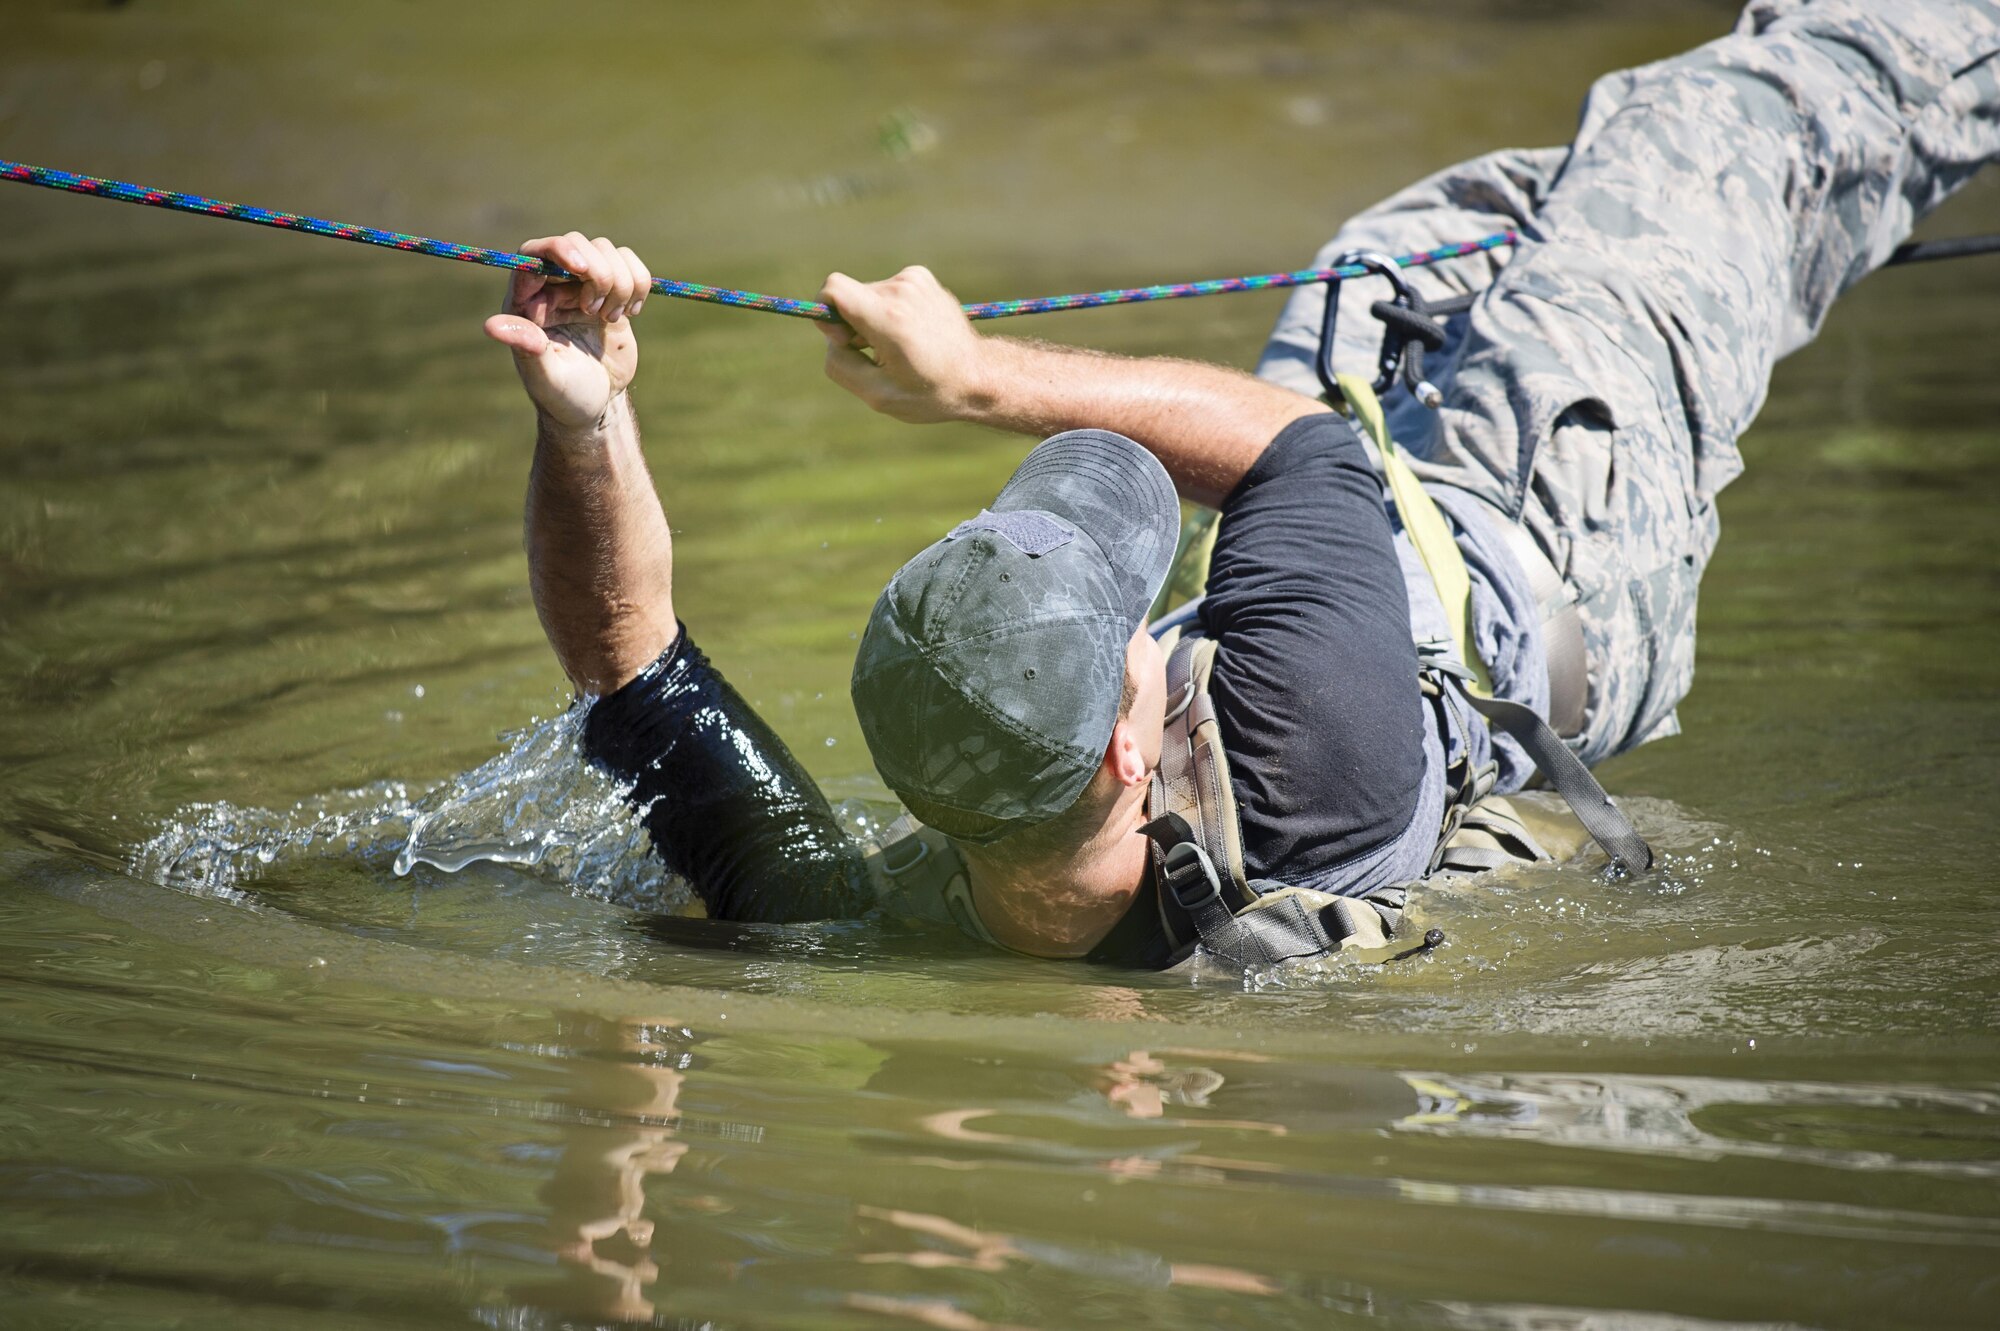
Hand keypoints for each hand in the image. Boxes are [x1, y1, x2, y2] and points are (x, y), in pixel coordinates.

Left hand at [485, 233, 652, 431]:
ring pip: (607, 251)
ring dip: (620, 283)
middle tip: (595, 313)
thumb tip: (492, 326)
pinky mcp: (613, 291)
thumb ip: (526, 348)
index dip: (560, 250)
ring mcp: (584, 285)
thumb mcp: (545, 377)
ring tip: (611, 319)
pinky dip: (639, 283)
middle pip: (577, 243)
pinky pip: (629, 263)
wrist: (596, 405)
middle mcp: (553, 286)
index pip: (536, 253)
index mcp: (526, 300)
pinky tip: (631, 313)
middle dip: (598, 274)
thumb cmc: (563, 396)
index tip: (581, 268)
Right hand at [817, 265, 992, 423]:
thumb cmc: (928, 393)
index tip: (844, 340)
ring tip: (899, 347)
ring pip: (866, 294)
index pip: (833, 288)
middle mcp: (902, 290)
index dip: (826, 313)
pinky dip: (888, 311)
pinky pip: (885, 290)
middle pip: (849, 296)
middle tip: (879, 354)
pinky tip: (910, 333)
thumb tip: (830, 335)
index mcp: (889, 319)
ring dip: (872, 320)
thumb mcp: (876, 395)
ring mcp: (914, 279)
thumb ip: (840, 363)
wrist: (978, 377)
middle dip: (851, 324)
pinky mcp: (921, 276)